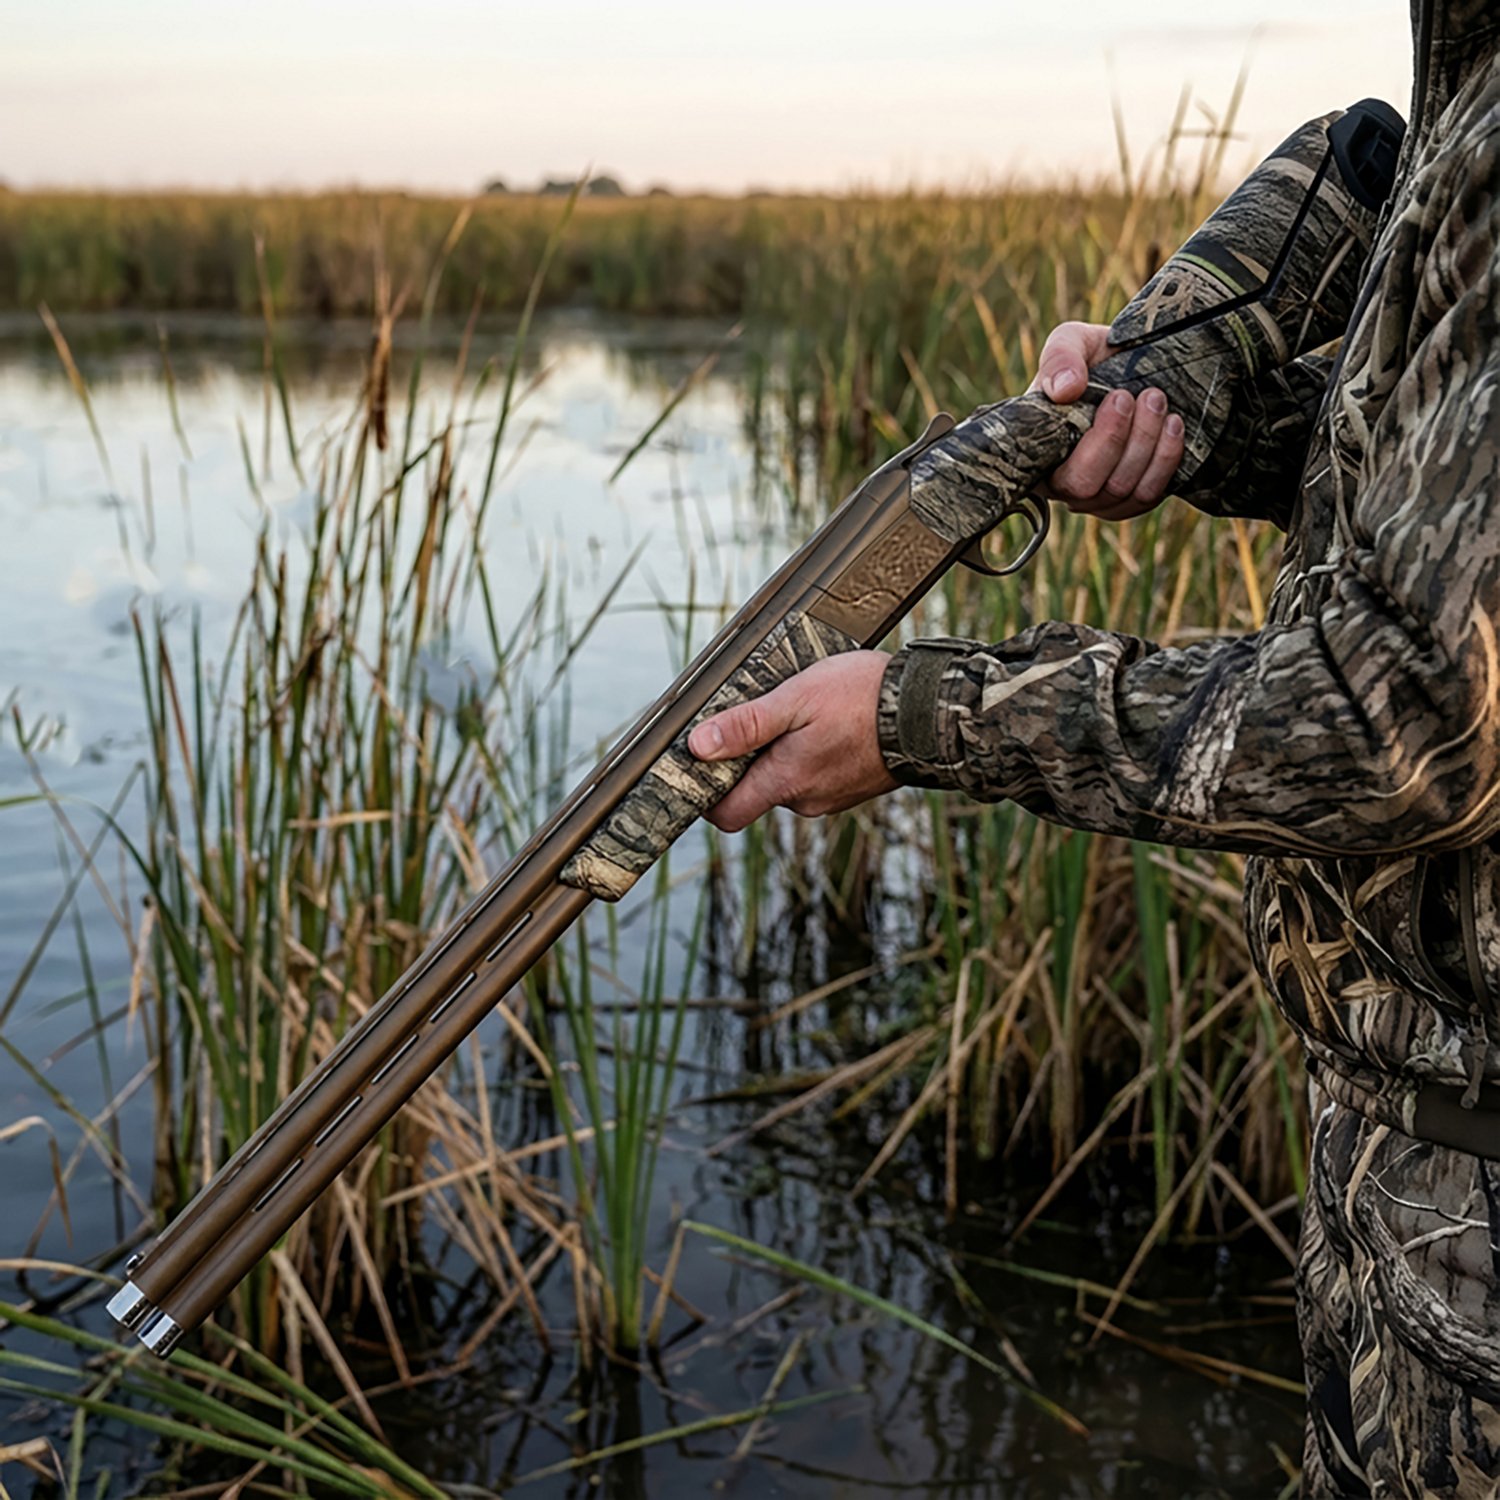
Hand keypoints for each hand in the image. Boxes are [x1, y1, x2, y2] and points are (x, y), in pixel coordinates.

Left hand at [687, 652, 896, 832]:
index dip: (705, 793)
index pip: (726, 815)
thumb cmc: (863, 698)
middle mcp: (805, 800)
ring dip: (785, 751)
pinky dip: (813, 752)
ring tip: (803, 711)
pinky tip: (828, 722)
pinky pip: (817, 775)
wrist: (931, 711)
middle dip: (750, 758)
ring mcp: (832, 797)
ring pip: (788, 780)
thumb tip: (698, 746)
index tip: (702, 760)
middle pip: (755, 791)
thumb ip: (745, 725)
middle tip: (761, 713)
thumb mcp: (795, 699)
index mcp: (785, 782)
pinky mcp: (852, 787)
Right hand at [1029, 321, 1184, 520]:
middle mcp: (1063, 486)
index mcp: (1039, 454)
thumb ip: (1059, 358)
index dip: (1096, 445)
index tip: (1119, 396)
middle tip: (1149, 395)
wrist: (1125, 368)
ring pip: (1123, 493)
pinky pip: (1146, 497)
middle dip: (1125, 441)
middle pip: (1090, 489)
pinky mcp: (1128, 500)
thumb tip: (1065, 390)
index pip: (1059, 475)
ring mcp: (1096, 498)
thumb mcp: (1070, 342)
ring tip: (1159, 401)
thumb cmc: (1090, 359)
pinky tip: (1174, 425)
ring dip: (1150, 446)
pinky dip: (1165, 461)